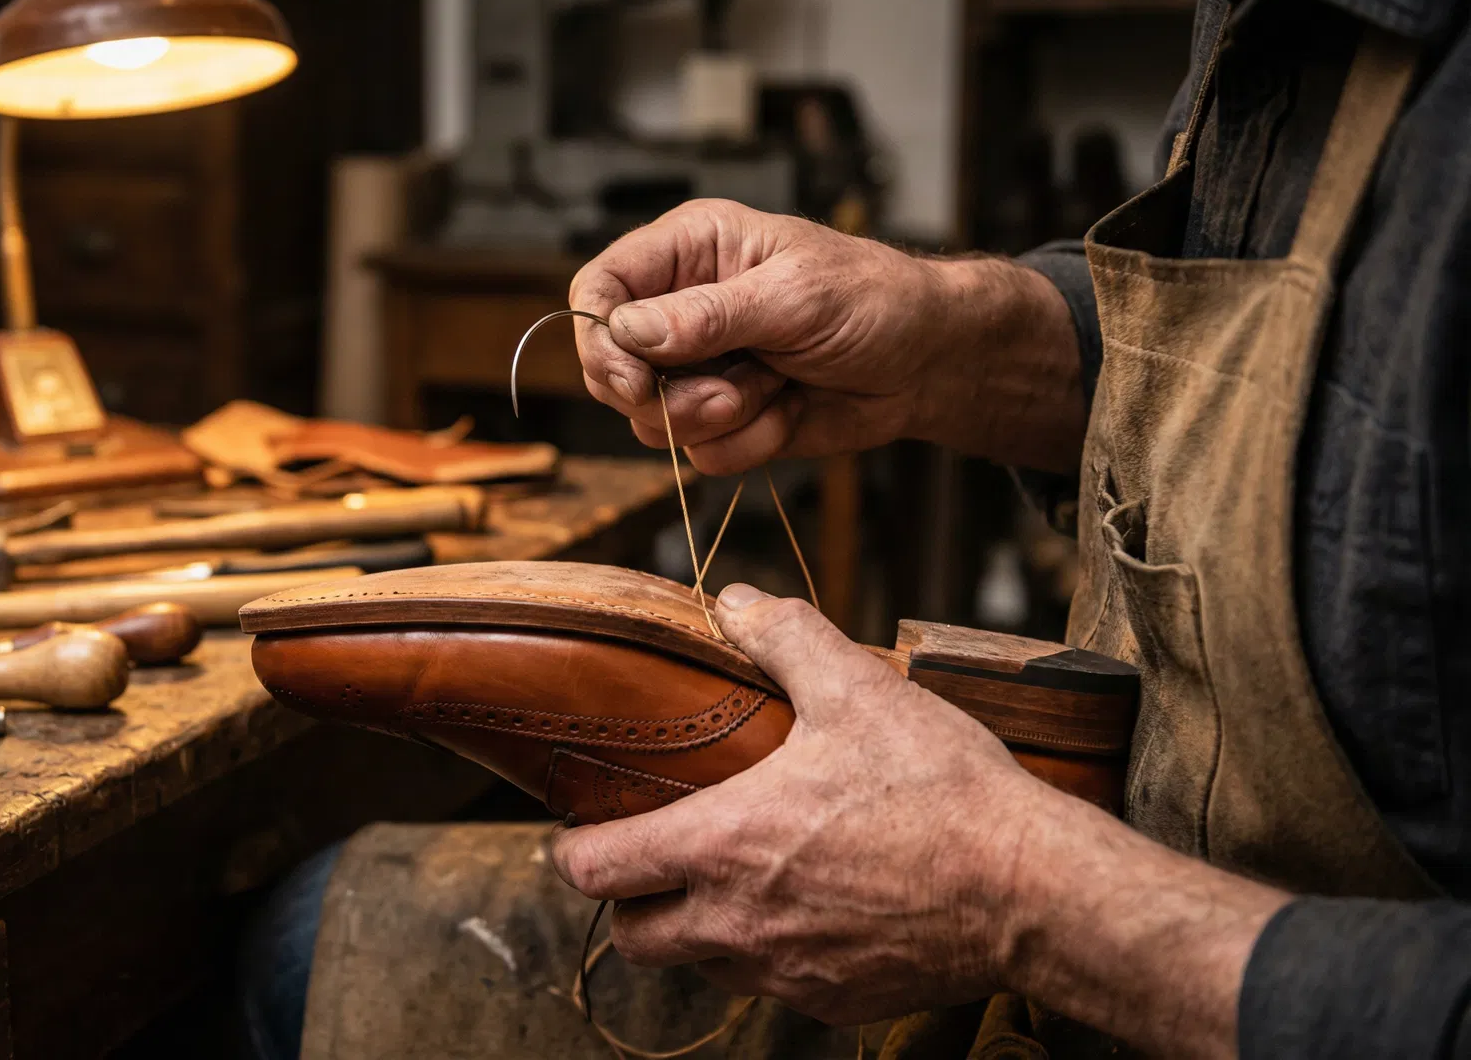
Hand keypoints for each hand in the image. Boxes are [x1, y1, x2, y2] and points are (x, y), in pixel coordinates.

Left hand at [550, 583, 1049, 1021]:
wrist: (1031, 890)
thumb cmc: (943, 792)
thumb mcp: (857, 689)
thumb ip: (783, 637)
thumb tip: (733, 601)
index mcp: (721, 846)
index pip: (594, 871)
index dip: (572, 850)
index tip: (580, 830)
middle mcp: (737, 925)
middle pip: (634, 937)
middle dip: (630, 901)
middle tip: (655, 858)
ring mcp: (785, 973)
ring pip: (701, 968)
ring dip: (697, 930)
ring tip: (732, 880)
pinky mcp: (836, 1002)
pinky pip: (773, 988)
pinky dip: (769, 956)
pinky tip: (807, 910)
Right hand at [568, 200, 1084, 473]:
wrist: (930, 363)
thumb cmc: (875, 302)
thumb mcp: (793, 297)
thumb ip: (707, 316)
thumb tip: (629, 330)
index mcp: (689, 251)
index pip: (599, 288)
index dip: (600, 341)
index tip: (634, 381)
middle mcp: (681, 308)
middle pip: (612, 368)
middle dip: (670, 395)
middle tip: (732, 392)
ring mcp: (700, 368)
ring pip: (653, 421)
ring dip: (720, 418)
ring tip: (777, 386)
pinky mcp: (724, 418)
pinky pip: (700, 454)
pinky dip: (750, 443)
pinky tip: (790, 409)